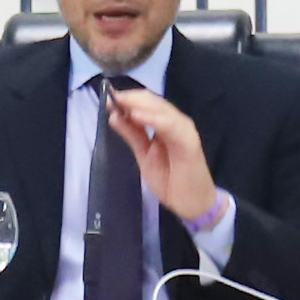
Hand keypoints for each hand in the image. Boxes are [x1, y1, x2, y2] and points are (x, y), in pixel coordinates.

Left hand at [105, 89, 223, 237]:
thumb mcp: (144, 155)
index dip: (128, 99)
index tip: (108, 97)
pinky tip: (137, 116)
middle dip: (131, 98)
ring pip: (162, 110)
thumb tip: (114, 116)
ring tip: (121, 103)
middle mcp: (176, 122)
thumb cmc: (170, 180)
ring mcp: (184, 130)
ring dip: (140, 105)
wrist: (192, 202)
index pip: (147, 104)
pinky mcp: (189, 142)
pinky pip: (171, 126)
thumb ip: (132, 135)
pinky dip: (154, 119)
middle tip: (111, 97)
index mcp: (165, 124)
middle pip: (154, 102)